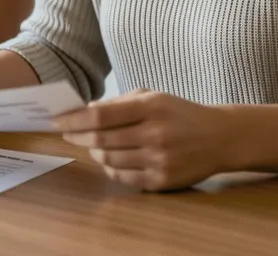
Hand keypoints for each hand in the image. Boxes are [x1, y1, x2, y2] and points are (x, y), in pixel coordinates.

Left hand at [52, 89, 236, 190]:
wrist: (220, 137)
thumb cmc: (179, 113)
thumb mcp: (153, 97)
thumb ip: (119, 103)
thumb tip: (83, 110)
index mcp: (151, 107)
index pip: (101, 116)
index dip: (74, 120)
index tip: (58, 120)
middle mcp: (155, 134)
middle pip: (101, 139)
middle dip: (78, 136)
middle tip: (67, 133)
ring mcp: (159, 160)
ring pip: (109, 160)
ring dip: (94, 152)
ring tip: (91, 144)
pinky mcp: (163, 181)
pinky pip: (124, 177)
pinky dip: (110, 168)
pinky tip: (109, 160)